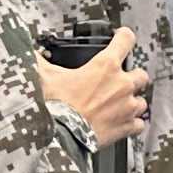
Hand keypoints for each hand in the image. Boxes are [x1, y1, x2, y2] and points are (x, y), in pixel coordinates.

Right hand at [38, 26, 150, 148]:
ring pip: (142, 101)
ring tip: (118, 106)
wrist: (62, 136)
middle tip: (118, 82)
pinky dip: (132, 124)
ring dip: (132, 102)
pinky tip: (120, 123)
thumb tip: (30, 52)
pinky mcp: (127, 127)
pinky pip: (139, 124)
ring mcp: (127, 106)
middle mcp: (122, 84)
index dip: (124, 36)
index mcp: (105, 65)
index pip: (125, 40)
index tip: (121, 38)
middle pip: (141, 74)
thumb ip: (40, 61)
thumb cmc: (56, 106)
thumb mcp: (45, 76)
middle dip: (132, 77)